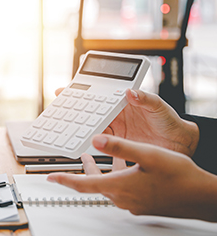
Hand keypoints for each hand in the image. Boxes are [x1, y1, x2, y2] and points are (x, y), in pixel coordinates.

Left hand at [47, 134, 216, 221]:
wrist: (202, 198)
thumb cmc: (180, 178)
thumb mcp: (148, 154)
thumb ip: (120, 147)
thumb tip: (96, 139)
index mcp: (119, 186)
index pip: (82, 184)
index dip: (64, 179)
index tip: (50, 177)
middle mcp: (122, 197)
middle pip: (93, 185)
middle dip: (82, 172)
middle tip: (74, 162)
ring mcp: (132, 202)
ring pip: (107, 186)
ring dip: (99, 172)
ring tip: (94, 158)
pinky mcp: (141, 202)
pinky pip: (120, 189)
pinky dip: (114, 176)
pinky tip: (122, 166)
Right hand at [55, 88, 199, 156]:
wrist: (179, 145)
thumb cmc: (171, 122)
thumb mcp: (160, 107)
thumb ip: (146, 98)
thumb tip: (131, 91)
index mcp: (123, 102)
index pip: (99, 94)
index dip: (82, 91)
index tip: (66, 90)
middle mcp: (116, 115)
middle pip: (90, 110)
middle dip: (72, 107)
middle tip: (57, 106)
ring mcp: (115, 130)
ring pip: (91, 126)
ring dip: (77, 125)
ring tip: (64, 124)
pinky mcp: (116, 144)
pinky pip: (98, 142)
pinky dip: (87, 141)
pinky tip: (78, 140)